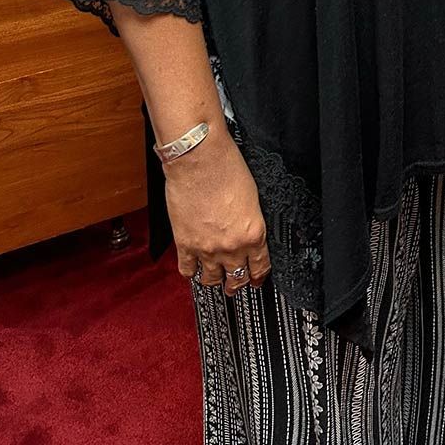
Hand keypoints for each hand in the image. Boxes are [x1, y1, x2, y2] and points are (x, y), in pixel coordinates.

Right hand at [164, 129, 270, 295]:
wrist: (199, 159)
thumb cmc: (227, 168)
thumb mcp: (252, 196)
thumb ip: (250, 220)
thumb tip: (246, 231)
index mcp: (253, 232)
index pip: (260, 266)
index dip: (259, 276)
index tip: (256, 280)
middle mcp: (231, 245)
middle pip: (237, 278)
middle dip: (237, 283)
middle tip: (235, 285)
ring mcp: (206, 248)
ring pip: (212, 279)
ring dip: (214, 280)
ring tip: (214, 279)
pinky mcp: (184, 244)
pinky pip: (187, 270)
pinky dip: (190, 272)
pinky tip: (193, 269)